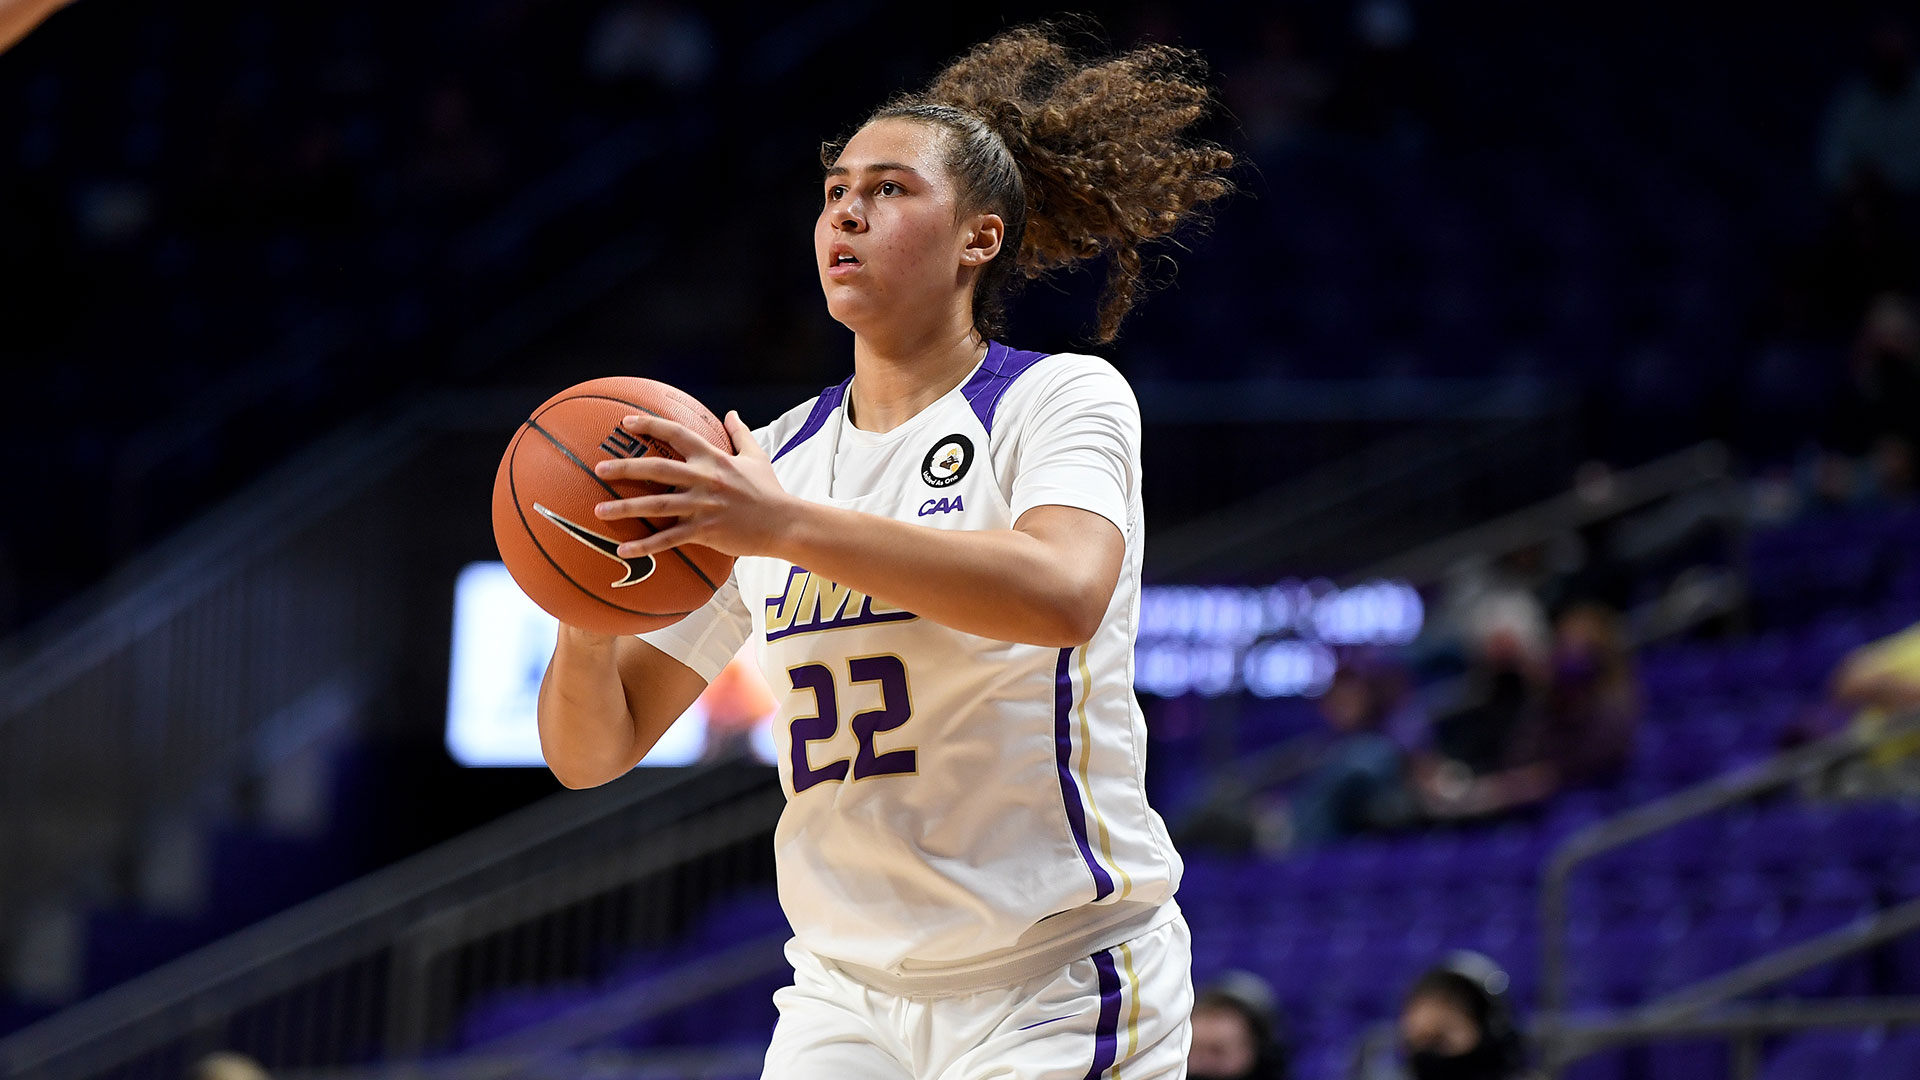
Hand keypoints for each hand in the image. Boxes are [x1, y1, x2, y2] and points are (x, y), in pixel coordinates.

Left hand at [591, 411, 795, 559]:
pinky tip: (622, 549)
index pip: (677, 434)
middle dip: (626, 468)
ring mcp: (703, 506)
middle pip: (658, 469)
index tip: (625, 423)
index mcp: (713, 459)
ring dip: (625, 508)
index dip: (650, 425)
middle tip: (600, 468)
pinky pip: (669, 539)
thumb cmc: (770, 491)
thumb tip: (732, 413)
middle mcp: (704, 479)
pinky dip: (645, 546)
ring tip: (599, 510)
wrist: (784, 523)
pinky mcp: (705, 531)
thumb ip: (741, 433)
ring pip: (657, 506)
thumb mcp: (757, 456)